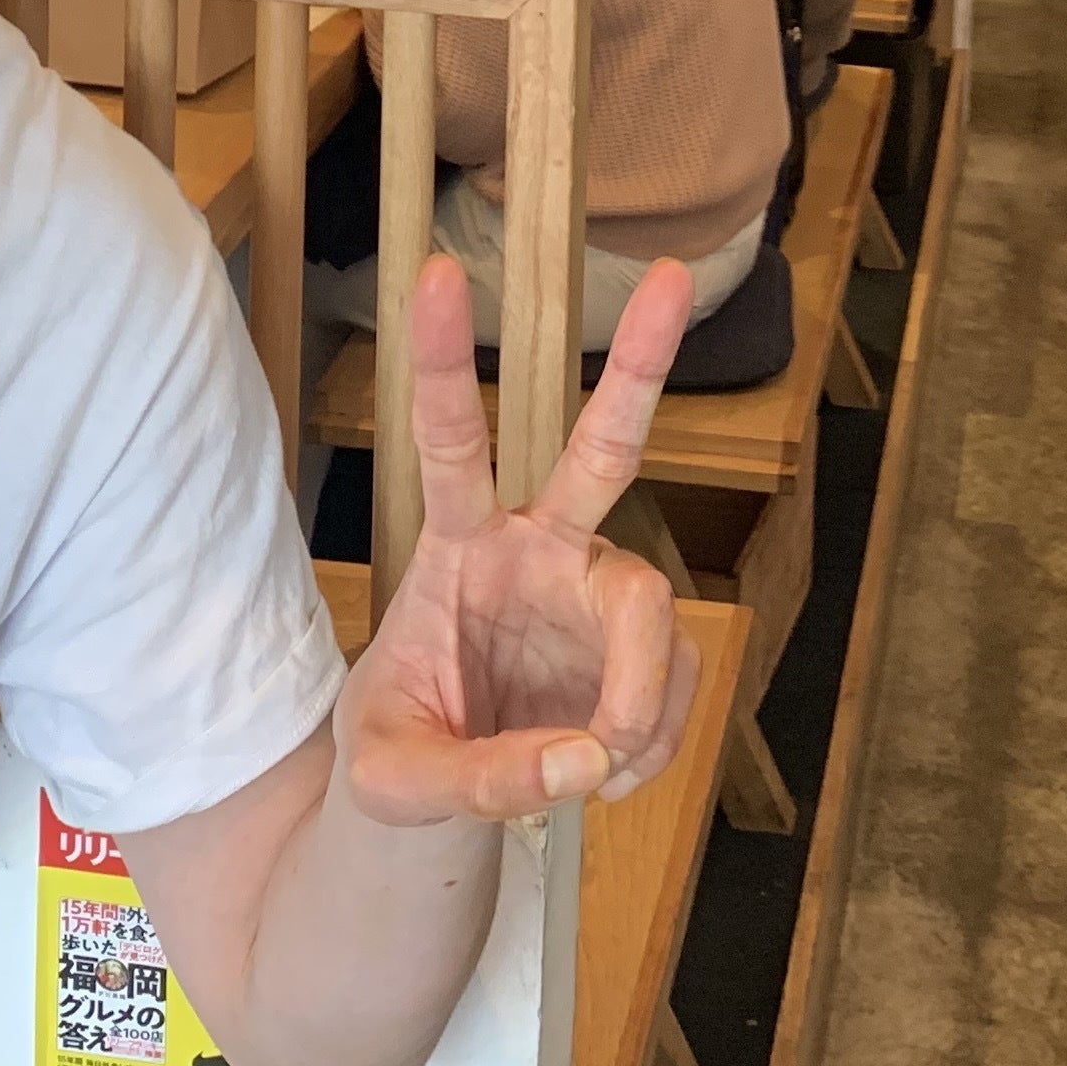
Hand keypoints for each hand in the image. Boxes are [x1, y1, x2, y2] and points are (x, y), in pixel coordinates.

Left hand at [338, 254, 695, 822]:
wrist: (442, 791)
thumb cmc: (400, 753)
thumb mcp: (394, 783)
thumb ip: (475, 779)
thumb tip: (583, 760)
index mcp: (455, 550)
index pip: (447, 446)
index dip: (440, 364)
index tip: (435, 274)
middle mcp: (538, 549)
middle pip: (601, 448)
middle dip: (640, 365)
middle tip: (667, 277)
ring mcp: (596, 592)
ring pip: (652, 607)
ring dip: (637, 701)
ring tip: (596, 769)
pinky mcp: (639, 644)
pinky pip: (672, 684)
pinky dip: (649, 741)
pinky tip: (608, 772)